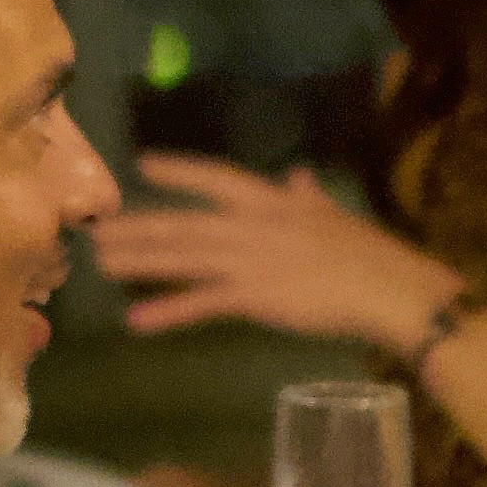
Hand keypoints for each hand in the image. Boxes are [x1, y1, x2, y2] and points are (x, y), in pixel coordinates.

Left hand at [98, 156, 457, 352]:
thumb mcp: (333, 216)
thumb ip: (308, 196)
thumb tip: (299, 176)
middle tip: (97, 230)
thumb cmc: (370, 256)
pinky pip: (201, 304)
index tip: (142, 165)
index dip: (179, 172)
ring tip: (101, 264)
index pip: (217, 177)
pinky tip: (136, 322)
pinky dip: (168, 312)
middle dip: (139, 227)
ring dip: (140, 261)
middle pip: (185, 223)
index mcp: (273, 201)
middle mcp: (253, 225)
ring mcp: (250, 260)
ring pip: (183, 258)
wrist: (389, 289)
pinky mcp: (255, 297)